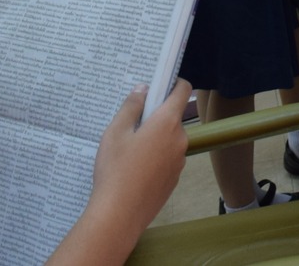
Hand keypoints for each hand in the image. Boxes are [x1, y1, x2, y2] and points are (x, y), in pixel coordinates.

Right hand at [85, 82, 192, 239]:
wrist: (120, 214)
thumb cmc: (116, 170)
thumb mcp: (115, 132)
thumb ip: (131, 106)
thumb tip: (143, 89)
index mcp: (167, 123)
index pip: (183, 91)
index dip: (173, 83)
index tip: (160, 84)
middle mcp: (180, 140)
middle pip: (172, 118)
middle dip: (156, 117)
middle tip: (131, 125)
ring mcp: (179, 162)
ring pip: (169, 140)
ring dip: (155, 139)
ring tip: (128, 150)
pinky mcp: (174, 180)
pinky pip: (167, 160)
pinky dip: (155, 158)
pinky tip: (134, 169)